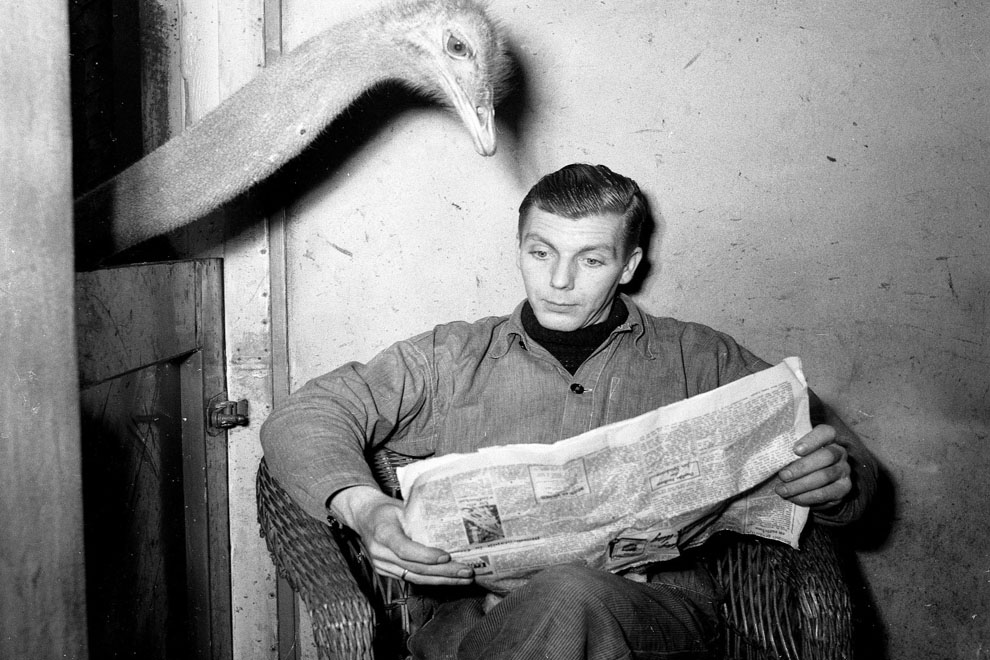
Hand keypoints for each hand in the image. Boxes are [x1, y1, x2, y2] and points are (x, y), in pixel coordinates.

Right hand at [330, 485, 474, 585]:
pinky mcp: (386, 572)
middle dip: (443, 572)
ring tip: (463, 579)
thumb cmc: (385, 509)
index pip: (405, 549)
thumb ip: (419, 517)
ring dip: (442, 580)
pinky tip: (449, 579)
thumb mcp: (401, 506)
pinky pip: (411, 579)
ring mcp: (382, 566)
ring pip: (415, 578)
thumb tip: (450, 523)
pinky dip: (432, 579)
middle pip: (415, 568)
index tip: (447, 556)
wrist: (364, 516)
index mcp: (382, 532)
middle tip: (466, 571)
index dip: (426, 555)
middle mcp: (380, 553)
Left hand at [775, 424, 851, 509]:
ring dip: (800, 485)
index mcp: (829, 438)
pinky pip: (825, 494)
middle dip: (802, 467)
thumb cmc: (800, 461)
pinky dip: (806, 497)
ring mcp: (844, 471)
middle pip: (826, 456)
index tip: (795, 450)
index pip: (826, 432)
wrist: (817, 484)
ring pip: (825, 476)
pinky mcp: (843, 489)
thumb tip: (767, 455)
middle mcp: (840, 452)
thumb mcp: (795, 453)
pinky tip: (793, 497)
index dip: (812, 440)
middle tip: (783, 476)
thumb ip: (788, 450)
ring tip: (782, 490)